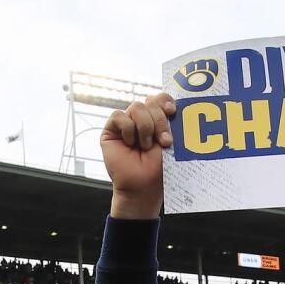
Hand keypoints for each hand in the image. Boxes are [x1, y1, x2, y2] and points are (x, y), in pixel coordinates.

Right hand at [101, 93, 174, 218]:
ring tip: (146, 146)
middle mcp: (141, 119)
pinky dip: (128, 128)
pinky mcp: (111, 130)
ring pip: (136, 107)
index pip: (160, 98)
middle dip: (159, 120)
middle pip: (150, 102)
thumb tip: (172, 106)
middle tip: (164, 141)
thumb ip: (169, 121)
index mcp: (157, 119)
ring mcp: (126, 123)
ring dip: (145, 127)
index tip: (172, 111)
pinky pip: (119, 116)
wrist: (143, 185)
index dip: (165, 101)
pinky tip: (130, 143)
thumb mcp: (170, 141)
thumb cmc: (159, 167)